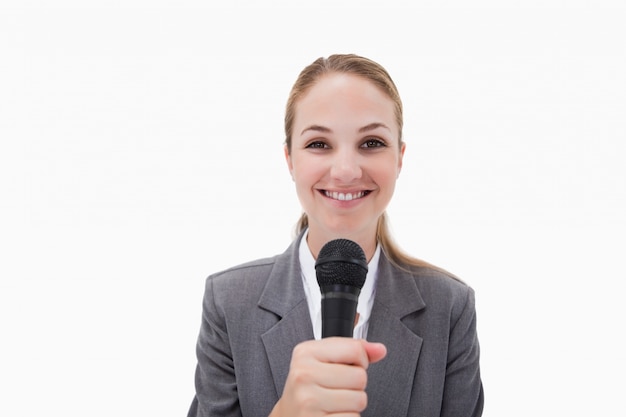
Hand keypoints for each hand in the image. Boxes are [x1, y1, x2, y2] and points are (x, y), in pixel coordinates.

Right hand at [269, 338, 386, 416]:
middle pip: (360, 376)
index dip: (360, 360)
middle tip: (336, 389)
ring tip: (333, 403)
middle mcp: (303, 375)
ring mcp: (308, 400)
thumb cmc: (309, 388)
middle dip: (355, 385)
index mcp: (305, 353)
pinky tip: (332, 415)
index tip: (348, 367)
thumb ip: (353, 351)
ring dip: (352, 405)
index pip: (354, 349)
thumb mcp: (324, 361)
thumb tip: (379, 349)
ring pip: (360, 399)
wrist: (289, 416)